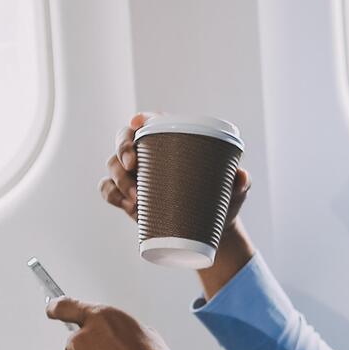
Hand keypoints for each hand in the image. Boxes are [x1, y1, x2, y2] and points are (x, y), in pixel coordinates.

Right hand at [101, 110, 251, 240]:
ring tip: (136, 198)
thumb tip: (241, 177)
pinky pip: (107, 189)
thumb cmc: (221, 200)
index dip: (139, 119)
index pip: (149, 122)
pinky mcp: (126, 195)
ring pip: (112, 165)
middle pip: (123, 139)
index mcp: (170, 140)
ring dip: (118, 178)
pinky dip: (112, 194)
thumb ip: (240, 182)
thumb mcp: (233, 191)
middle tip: (133, 165)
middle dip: (122, 149)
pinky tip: (126, 205)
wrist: (210, 230)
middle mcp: (148, 153)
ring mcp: (134, 174)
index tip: (137, 124)